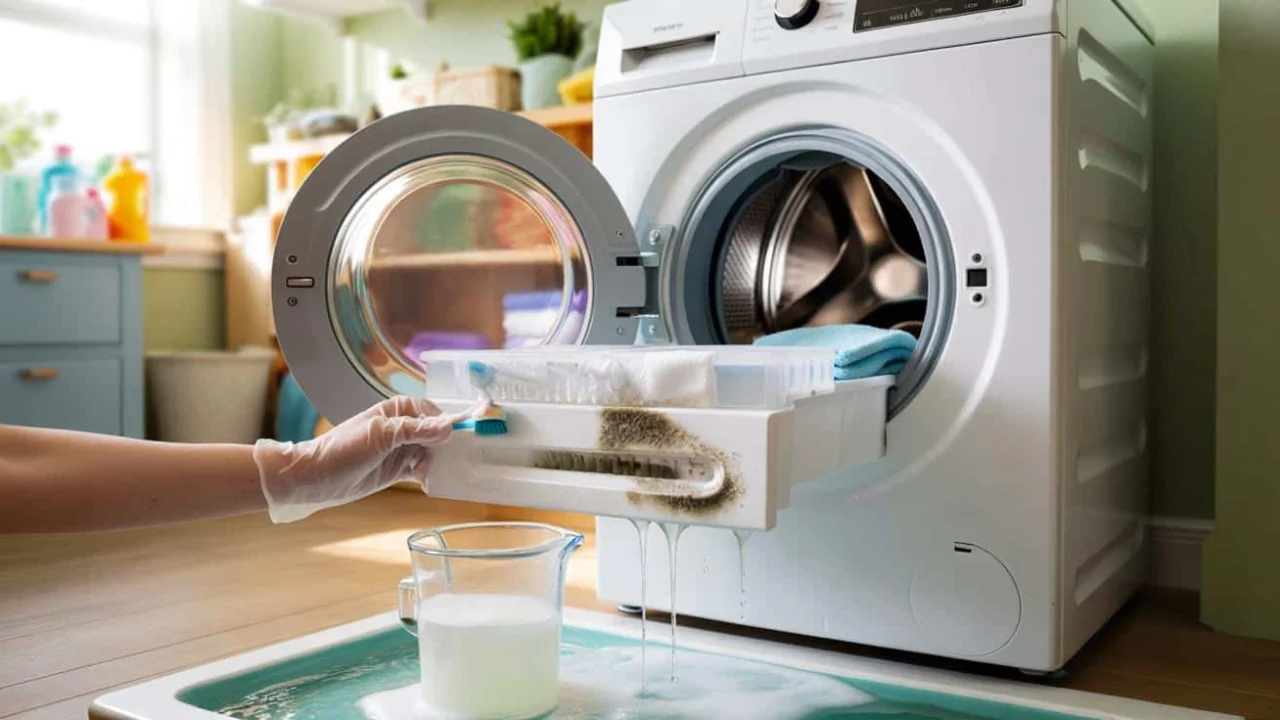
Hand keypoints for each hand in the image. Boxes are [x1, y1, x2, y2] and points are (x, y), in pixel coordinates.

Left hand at [253, 396, 455, 522]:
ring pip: (433, 454)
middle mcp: (404, 427)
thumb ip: (415, 430)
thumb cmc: (341, 450)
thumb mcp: (380, 436)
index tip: (471, 435)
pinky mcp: (399, 470)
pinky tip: (430, 483)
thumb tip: (448, 428)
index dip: (453, 423)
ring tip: (437, 474)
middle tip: (460, 461)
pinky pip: (423, 471)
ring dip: (439, 464)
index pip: (436, 413)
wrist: (314, 479)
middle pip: (439, 435)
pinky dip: (430, 477)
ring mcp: (402, 449)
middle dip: (449, 447)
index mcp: (400, 410)